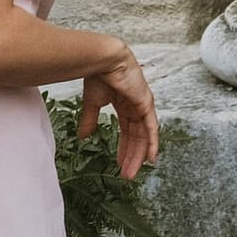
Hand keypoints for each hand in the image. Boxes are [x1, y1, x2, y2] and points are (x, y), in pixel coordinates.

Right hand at [81, 50, 159, 180]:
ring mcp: (143, 105)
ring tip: (132, 173)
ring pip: (143, 136)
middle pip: (136, 137)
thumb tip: (84, 137)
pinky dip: (152, 143)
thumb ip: (90, 120)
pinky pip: (151, 128)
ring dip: (138, 155)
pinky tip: (151, 158)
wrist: (103, 61)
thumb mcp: (92, 104)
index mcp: (125, 105)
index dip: (124, 148)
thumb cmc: (98, 76)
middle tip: (127, 175)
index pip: (127, 131)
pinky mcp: (146, 104)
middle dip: (131, 156)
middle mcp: (137, 107)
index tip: (120, 163)